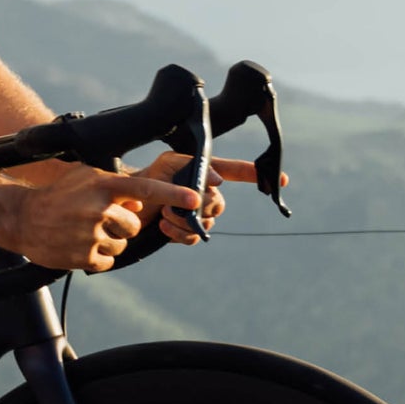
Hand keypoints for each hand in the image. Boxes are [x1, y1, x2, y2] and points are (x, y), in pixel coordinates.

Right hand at [6, 164, 202, 273]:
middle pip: (134, 225)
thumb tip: (140, 203)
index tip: (196, 200)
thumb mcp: (85, 179)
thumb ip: (116, 187)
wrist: (22, 218)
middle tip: (98, 221)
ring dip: (108, 242)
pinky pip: (107, 261)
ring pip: (121, 245)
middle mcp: (98, 209)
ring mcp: (90, 234)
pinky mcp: (83, 256)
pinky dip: (97, 256)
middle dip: (122, 226)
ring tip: (83, 232)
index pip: (146, 189)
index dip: (173, 195)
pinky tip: (78, 245)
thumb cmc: (58, 196)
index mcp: (103, 185)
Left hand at [133, 153, 286, 246]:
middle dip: (200, 205)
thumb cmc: (145, 179)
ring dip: (186, 220)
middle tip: (174, 203)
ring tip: (165, 214)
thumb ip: (190, 168)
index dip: (256, 175)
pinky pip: (196, 238)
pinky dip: (181, 234)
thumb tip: (217, 180)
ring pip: (208, 223)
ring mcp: (197, 214)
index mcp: (203, 173)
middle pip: (219, 204)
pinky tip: (165, 227)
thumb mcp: (165, 165)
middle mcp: (204, 193)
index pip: (236, 172)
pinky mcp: (186, 232)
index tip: (281, 180)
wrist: (123, 203)